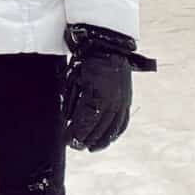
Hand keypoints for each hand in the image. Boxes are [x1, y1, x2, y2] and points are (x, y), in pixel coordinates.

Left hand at [62, 23, 153, 151]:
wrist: (108, 47)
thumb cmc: (87, 63)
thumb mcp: (74, 81)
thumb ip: (71, 103)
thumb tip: (68, 120)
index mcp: (98, 98)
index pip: (85, 124)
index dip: (75, 134)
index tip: (67, 141)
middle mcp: (113, 103)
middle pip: (98, 130)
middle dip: (85, 139)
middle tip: (75, 145)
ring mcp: (122, 103)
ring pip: (111, 129)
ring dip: (100, 140)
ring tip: (90, 147)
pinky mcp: (127, 101)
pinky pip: (122, 123)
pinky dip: (114, 133)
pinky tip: (108, 139)